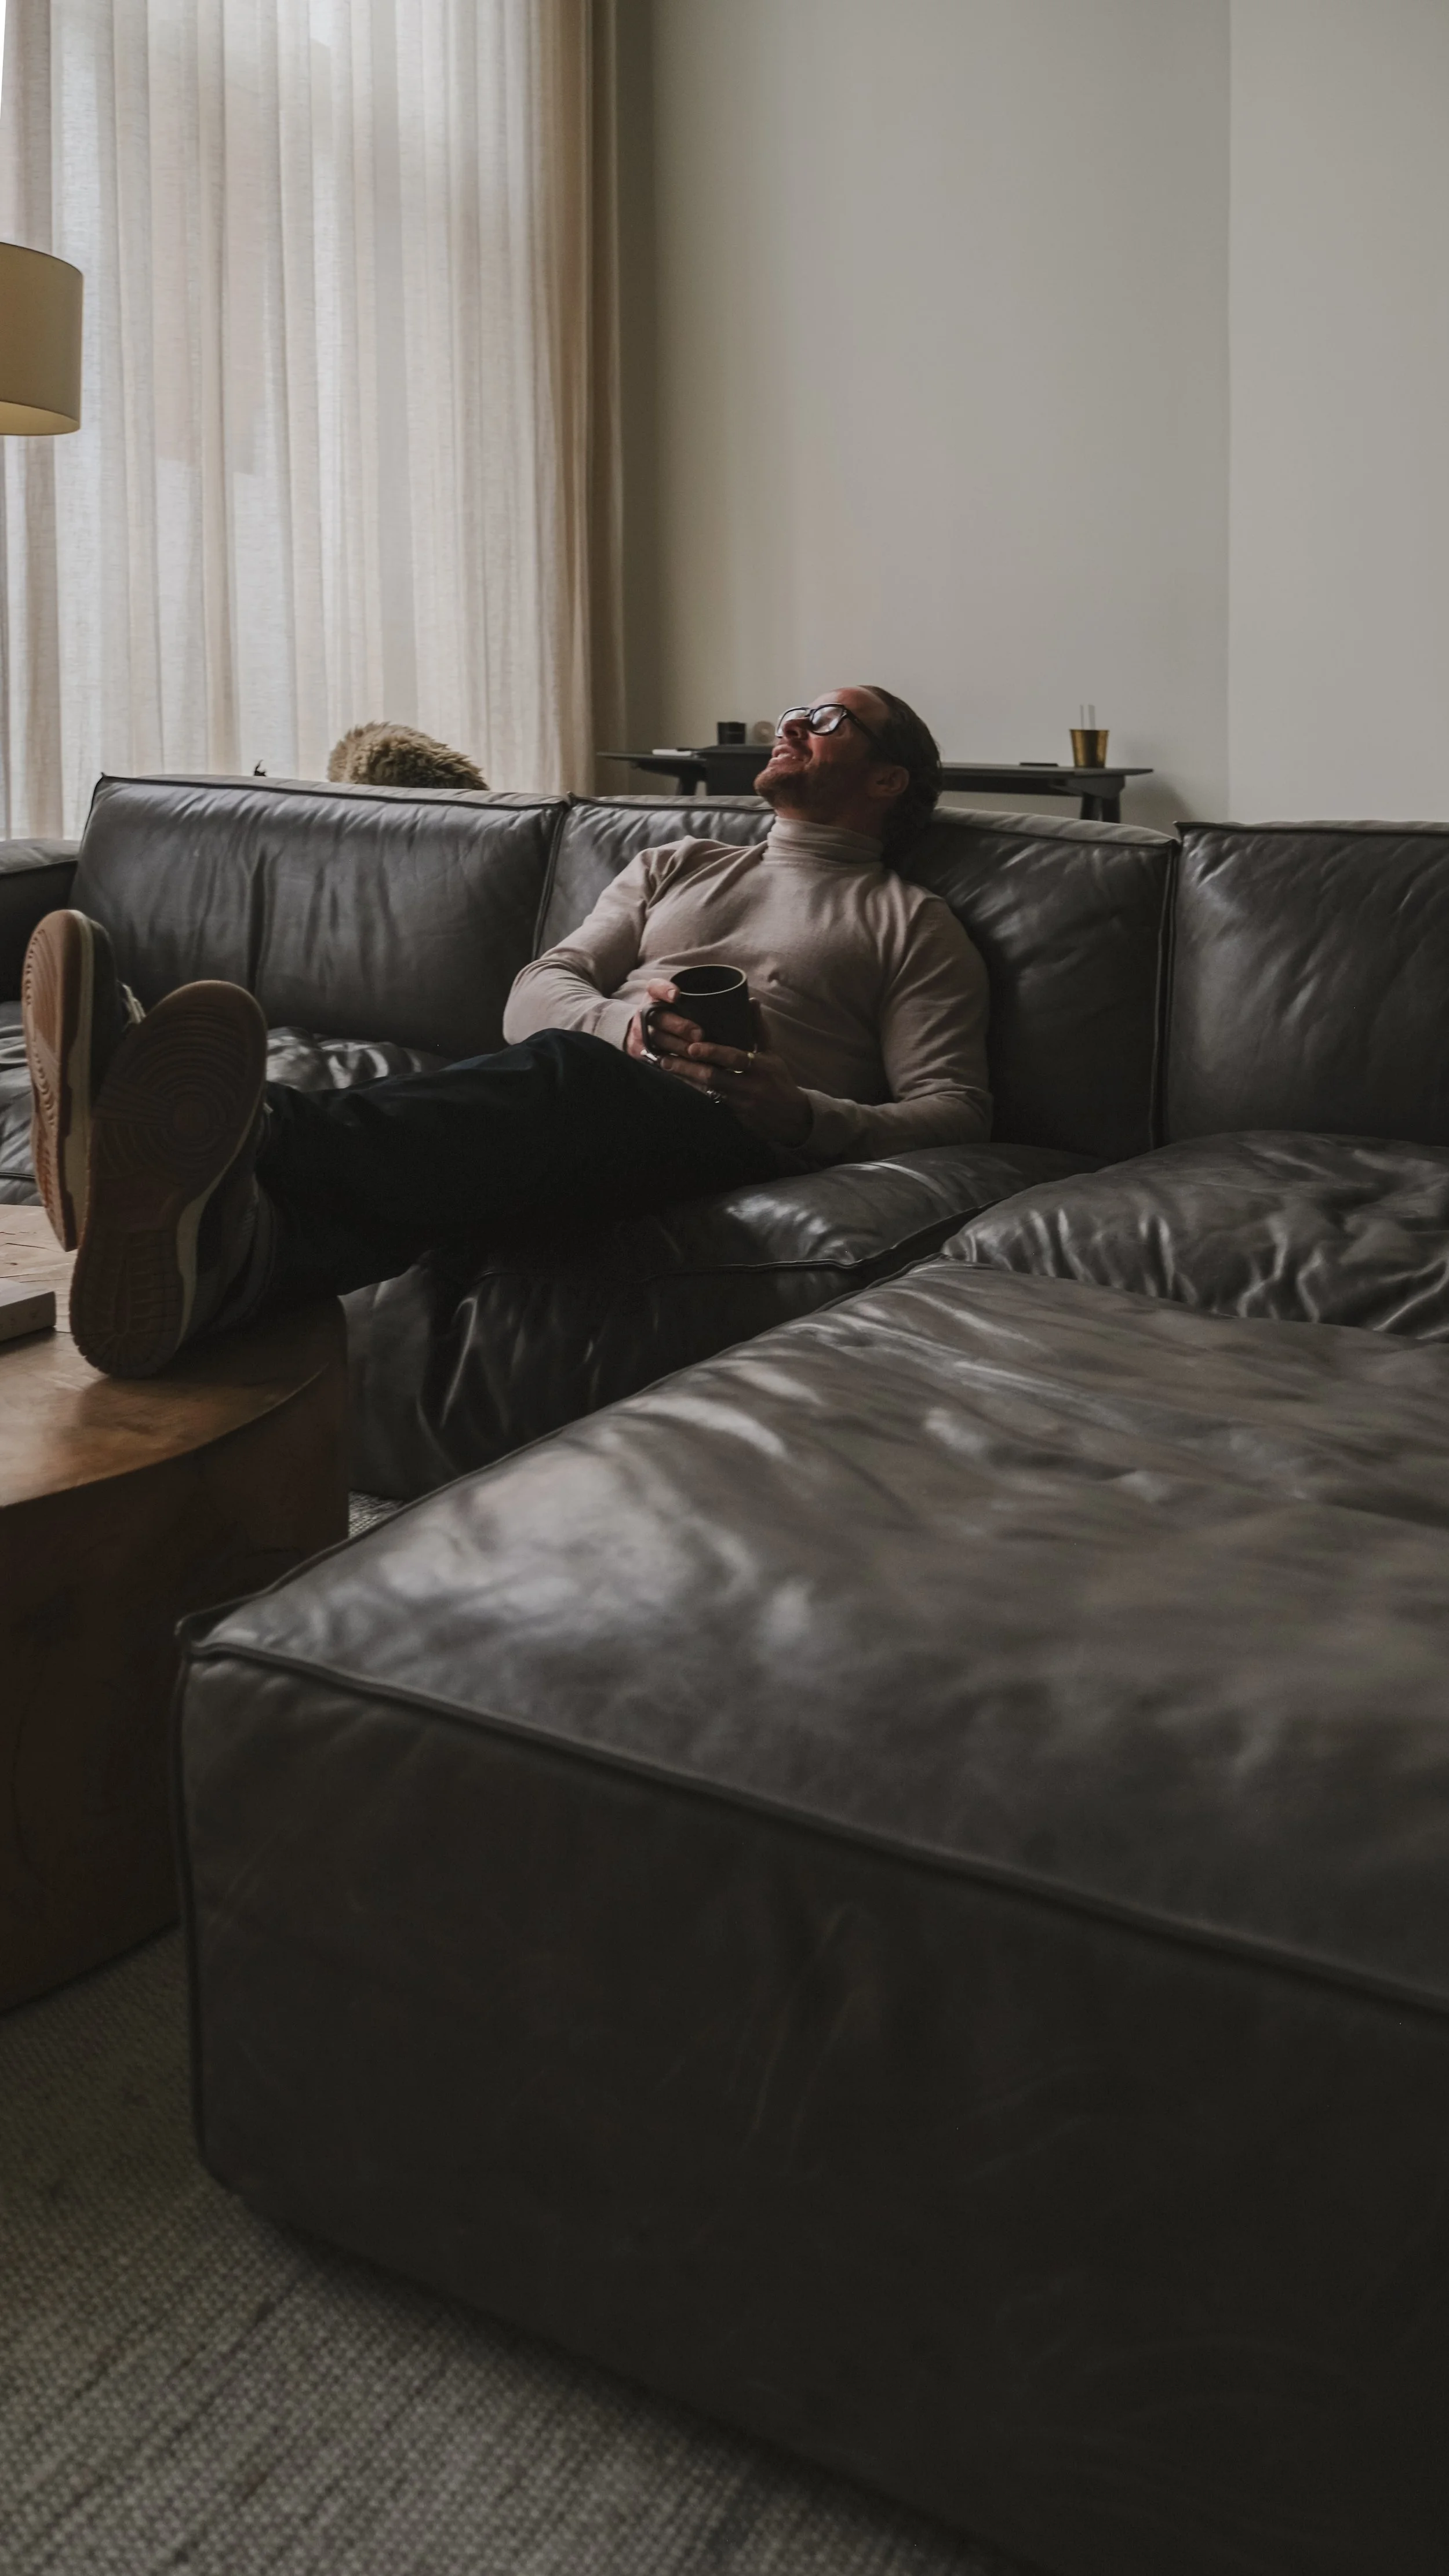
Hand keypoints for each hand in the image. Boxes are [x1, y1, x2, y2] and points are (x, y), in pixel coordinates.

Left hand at [630, 989, 811, 1146]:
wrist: (791, 1118)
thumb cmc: (779, 1080)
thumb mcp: (772, 1054)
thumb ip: (759, 1029)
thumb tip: (751, 1001)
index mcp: (761, 1067)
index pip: (734, 1058)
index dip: (713, 1053)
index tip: (693, 1046)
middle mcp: (750, 1086)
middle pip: (714, 1077)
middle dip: (688, 1067)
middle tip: (665, 1057)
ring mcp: (741, 1104)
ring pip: (707, 1091)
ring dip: (685, 1079)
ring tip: (666, 1066)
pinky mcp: (734, 1117)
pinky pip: (709, 1103)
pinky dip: (693, 1093)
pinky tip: (677, 1084)